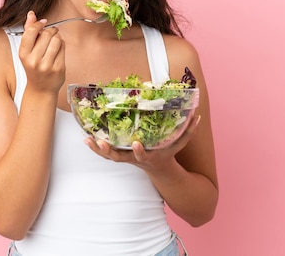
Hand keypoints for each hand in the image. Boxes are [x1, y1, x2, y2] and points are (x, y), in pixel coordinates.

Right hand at [19, 11, 65, 92]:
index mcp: (23, 54)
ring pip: (57, 39)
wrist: (41, 89)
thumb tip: (31, 14)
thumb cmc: (33, 67)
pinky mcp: (58, 68)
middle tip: (52, 32)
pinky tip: (58, 50)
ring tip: (54, 42)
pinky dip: (62, 45)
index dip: (39, 24)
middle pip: (47, 34)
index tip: (43, 23)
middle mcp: (34, 60)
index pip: (31, 32)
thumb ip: (28, 31)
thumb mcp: (27, 51)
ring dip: (57, 37)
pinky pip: (63, 48)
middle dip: (51, 30)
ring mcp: (47, 65)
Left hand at [84, 115, 200, 171]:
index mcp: (149, 156)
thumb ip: (188, 130)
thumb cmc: (168, 153)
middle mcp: (135, 159)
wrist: (160, 170)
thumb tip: (197, 115)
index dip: (139, 151)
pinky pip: (105, 153)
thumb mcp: (179, 143)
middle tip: (102, 143)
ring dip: (98, 150)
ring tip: (88, 140)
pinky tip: (86, 138)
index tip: (136, 143)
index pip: (143, 155)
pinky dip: (95, 147)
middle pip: (119, 158)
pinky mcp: (119, 155)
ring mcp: (125, 158)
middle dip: (110, 152)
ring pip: (109, 157)